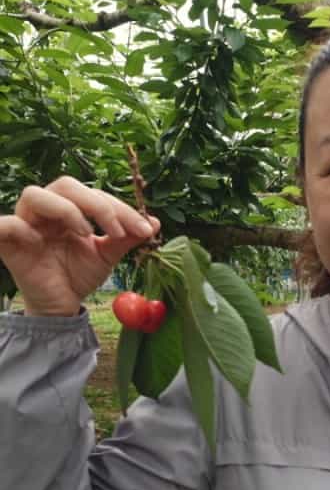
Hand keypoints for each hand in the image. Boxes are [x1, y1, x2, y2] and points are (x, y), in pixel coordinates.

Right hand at [0, 177, 158, 316]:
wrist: (62, 304)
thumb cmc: (79, 274)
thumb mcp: (107, 256)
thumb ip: (126, 238)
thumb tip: (154, 222)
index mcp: (70, 209)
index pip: (94, 194)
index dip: (121, 208)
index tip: (144, 229)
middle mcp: (47, 211)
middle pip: (65, 185)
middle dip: (97, 204)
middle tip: (117, 231)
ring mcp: (26, 224)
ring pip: (35, 195)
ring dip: (66, 209)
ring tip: (87, 234)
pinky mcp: (8, 244)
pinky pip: (4, 225)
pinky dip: (19, 227)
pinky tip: (39, 241)